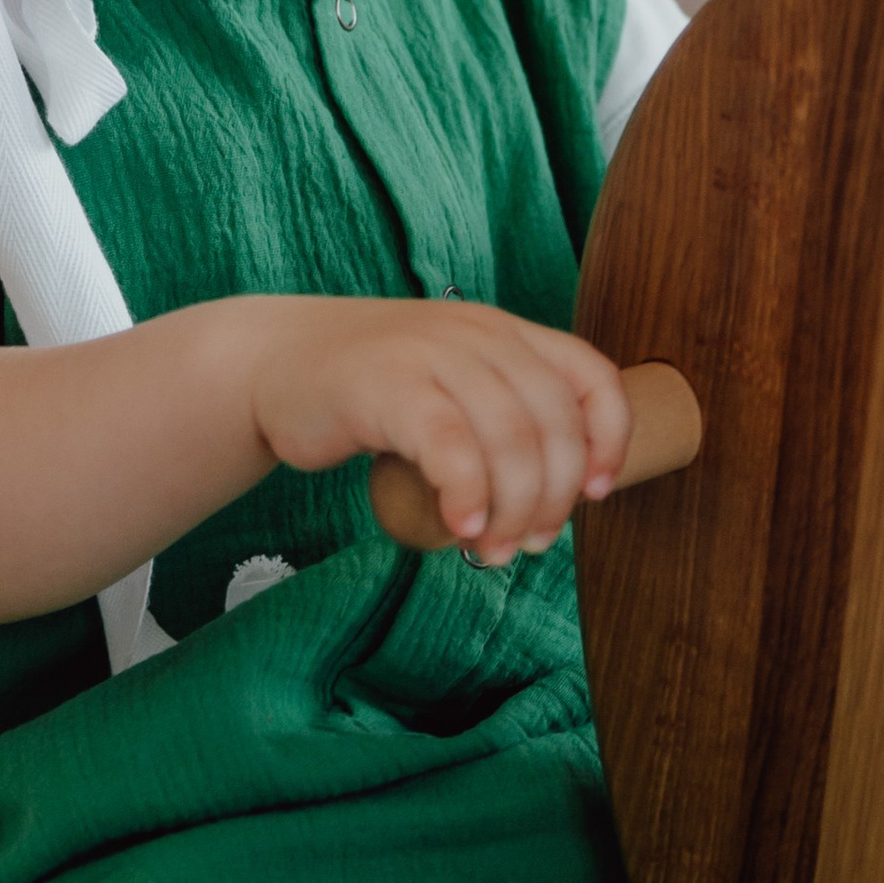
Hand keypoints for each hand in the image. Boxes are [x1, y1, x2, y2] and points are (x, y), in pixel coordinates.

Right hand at [246, 298, 633, 565]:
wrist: (273, 362)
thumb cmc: (370, 391)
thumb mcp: (451, 389)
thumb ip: (502, 424)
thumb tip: (553, 507)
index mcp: (505, 333)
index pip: (591, 377)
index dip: (610, 439)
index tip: (595, 495)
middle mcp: (478, 335)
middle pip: (553, 424)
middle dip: (552, 499)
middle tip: (527, 545)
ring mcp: (432, 354)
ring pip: (510, 440)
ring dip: (512, 510)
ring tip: (489, 549)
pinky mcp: (387, 385)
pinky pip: (450, 445)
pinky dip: (467, 495)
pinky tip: (459, 527)